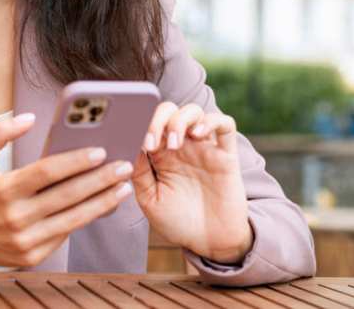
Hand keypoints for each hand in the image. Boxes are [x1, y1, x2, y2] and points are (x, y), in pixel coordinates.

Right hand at [0, 113, 134, 267]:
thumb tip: (28, 118)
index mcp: (4, 189)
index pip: (47, 172)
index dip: (75, 161)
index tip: (100, 151)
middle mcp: (16, 217)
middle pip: (67, 196)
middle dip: (100, 180)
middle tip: (123, 167)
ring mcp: (26, 240)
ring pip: (74, 219)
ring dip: (103, 202)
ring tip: (124, 187)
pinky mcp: (33, 256)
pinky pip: (66, 234)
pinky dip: (87, 219)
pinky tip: (103, 205)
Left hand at [132, 102, 253, 263]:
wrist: (209, 243)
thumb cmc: (178, 222)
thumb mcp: (150, 199)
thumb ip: (139, 172)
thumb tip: (127, 145)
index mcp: (159, 154)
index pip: (147, 123)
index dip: (138, 125)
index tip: (133, 142)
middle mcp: (181, 146)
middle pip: (169, 110)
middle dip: (157, 119)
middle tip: (152, 142)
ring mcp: (204, 148)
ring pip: (193, 111)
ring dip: (180, 120)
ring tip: (174, 144)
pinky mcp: (226, 155)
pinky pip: (225, 124)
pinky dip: (211, 121)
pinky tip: (199, 134)